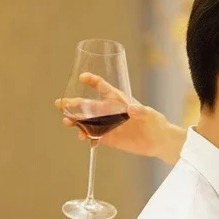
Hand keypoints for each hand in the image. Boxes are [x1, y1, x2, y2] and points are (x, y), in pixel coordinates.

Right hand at [55, 72, 184, 163]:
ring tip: (68, 122)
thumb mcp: (149, 114)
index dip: (92, 81)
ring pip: (86, 121)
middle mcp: (109, 111)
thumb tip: (132, 109)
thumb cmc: (155, 122)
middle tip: (60, 104)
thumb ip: (140, 111)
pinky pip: (93, 137)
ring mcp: (107, 125)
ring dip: (76, 121)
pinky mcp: (109, 138)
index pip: (103, 87)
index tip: (82, 78)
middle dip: (73, 103)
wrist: (158, 141)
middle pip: (87, 105)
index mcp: (118, 100)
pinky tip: (85, 139)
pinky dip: (87, 138)